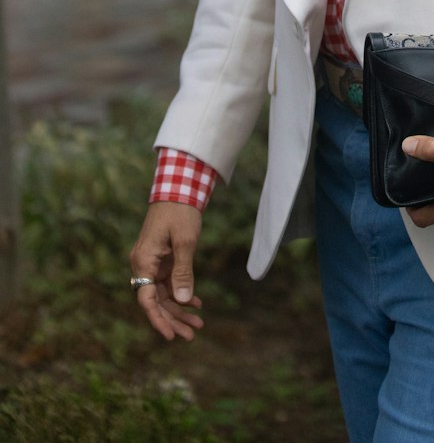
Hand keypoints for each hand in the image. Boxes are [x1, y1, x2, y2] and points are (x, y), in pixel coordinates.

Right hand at [130, 202, 204, 341]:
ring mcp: (152, 263)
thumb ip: (183, 272)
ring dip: (180, 309)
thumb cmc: (180, 212)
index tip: (171, 336)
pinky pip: (169, 283)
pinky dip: (182, 293)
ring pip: (164, 294)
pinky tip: (197, 304)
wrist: (179, 188)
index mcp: (143, 262)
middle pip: (156, 301)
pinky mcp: (162, 260)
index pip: (147, 300)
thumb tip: (183, 301)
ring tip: (198, 324)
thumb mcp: (185, 242)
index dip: (159, 320)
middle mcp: (144, 265)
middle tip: (192, 335)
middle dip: (173, 319)